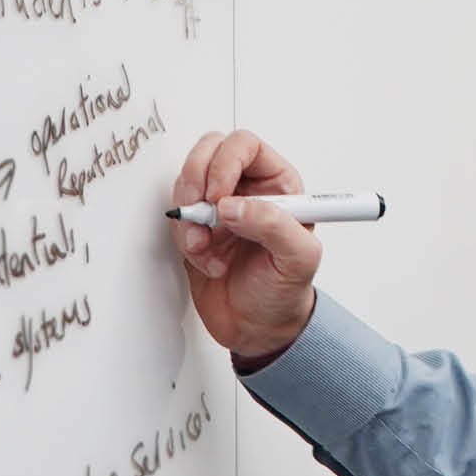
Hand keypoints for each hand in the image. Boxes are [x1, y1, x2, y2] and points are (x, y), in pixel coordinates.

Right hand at [167, 129, 319, 356]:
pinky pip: (178, 216)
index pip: (246, 146)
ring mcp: (218, 207)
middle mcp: (247, 189)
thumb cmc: (284, 292)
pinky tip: (206, 260)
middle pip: (209, 150)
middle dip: (197, 180)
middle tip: (201, 212)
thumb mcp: (297, 259)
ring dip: (190, 216)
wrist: (257, 328)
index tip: (219, 196)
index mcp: (278, 186)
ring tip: (206, 248)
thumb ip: (273, 225)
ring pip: (188, 182)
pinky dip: (184, 237)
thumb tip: (233, 205)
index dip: (226, 162)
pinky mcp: (197, 227)